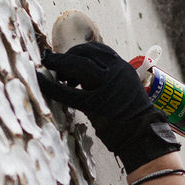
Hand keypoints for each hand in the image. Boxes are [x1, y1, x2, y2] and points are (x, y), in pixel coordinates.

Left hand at [37, 42, 179, 171]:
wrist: (143, 135)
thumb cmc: (131, 116)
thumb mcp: (125, 88)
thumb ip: (107, 78)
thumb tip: (80, 73)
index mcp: (123, 68)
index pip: (99, 49)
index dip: (79, 50)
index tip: (68, 55)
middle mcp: (117, 72)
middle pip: (86, 53)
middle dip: (67, 56)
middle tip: (53, 63)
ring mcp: (107, 87)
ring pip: (79, 65)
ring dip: (60, 64)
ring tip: (51, 71)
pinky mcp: (96, 104)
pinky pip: (68, 92)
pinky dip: (51, 86)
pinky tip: (41, 81)